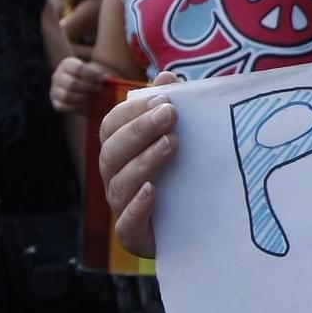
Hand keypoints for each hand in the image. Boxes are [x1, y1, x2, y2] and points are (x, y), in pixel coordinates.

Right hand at [50, 56, 111, 114]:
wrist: (88, 89)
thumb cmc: (94, 79)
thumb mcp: (97, 73)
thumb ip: (101, 76)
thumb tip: (106, 79)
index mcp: (67, 64)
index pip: (78, 69)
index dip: (92, 75)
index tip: (102, 80)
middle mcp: (58, 76)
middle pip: (72, 83)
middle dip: (88, 88)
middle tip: (99, 90)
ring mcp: (55, 90)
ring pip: (66, 96)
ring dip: (82, 98)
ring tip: (93, 98)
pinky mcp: (56, 103)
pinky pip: (63, 107)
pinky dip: (76, 107)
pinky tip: (85, 105)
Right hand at [100, 71, 182, 258]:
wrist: (199, 227)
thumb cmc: (183, 175)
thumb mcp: (180, 138)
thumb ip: (171, 109)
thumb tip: (168, 76)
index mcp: (121, 152)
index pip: (112, 126)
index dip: (132, 111)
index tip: (163, 99)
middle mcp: (116, 177)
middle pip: (112, 151)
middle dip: (139, 130)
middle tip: (170, 115)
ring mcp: (123, 207)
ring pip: (120, 183)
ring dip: (143, 161)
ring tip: (171, 145)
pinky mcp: (135, 236)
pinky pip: (126, 223)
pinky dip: (137, 207)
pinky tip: (152, 191)